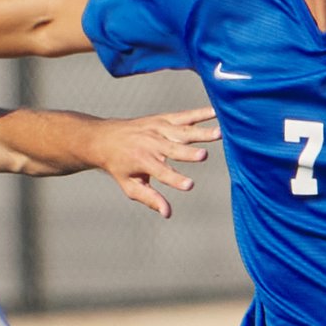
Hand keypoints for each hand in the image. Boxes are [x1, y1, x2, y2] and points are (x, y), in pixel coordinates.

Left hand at [91, 108, 220, 217]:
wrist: (105, 137)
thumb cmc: (120, 166)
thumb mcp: (130, 185)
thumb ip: (150, 199)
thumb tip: (167, 213)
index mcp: (143, 161)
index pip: (162, 173)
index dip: (175, 179)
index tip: (190, 185)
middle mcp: (151, 143)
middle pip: (174, 149)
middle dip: (188, 153)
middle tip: (204, 156)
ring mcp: (158, 129)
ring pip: (183, 131)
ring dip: (201, 132)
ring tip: (220, 132)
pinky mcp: (164, 119)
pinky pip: (185, 116)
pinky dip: (200, 113)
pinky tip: (216, 112)